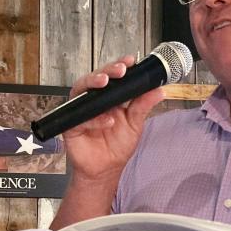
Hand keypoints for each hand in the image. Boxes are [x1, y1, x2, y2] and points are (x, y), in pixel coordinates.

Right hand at [62, 54, 164, 182]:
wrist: (106, 169)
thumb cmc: (117, 146)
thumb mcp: (135, 124)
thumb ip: (143, 106)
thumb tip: (159, 90)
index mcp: (109, 97)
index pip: (113, 76)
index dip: (120, 66)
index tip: (131, 61)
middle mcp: (93, 100)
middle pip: (96, 78)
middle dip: (107, 70)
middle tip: (120, 70)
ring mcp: (81, 111)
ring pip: (82, 90)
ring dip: (93, 83)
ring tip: (105, 82)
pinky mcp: (72, 126)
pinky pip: (81, 118)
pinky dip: (95, 119)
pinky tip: (107, 120)